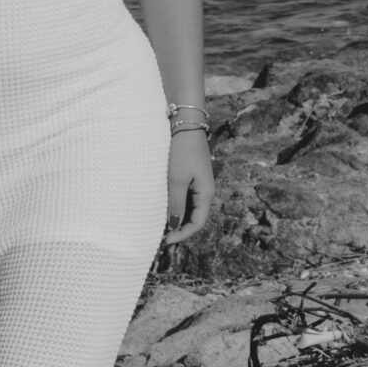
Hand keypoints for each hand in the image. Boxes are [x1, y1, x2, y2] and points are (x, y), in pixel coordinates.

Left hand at [163, 129, 213, 244]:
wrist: (186, 124)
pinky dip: (176, 207)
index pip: (197, 223)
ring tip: (161, 227)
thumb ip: (176, 204)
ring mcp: (199, 184)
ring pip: (190, 210)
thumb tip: (174, 225)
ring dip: (178, 219)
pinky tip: (164, 210)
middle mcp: (205, 192)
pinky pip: (186, 199)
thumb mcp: (176, 179)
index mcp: (206, 194)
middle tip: (161, 238)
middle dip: (180, 230)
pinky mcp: (192, 178)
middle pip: (195, 218)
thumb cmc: (181, 151)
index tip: (166, 242)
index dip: (183, 235)